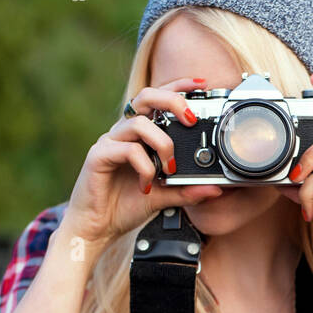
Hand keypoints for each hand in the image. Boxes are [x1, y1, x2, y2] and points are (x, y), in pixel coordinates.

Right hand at [62, 77, 222, 254]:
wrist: (98, 227)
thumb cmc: (125, 205)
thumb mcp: (164, 197)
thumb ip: (186, 190)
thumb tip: (215, 189)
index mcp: (140, 135)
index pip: (158, 100)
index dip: (177, 87)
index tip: (201, 84)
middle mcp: (125, 132)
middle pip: (146, 96)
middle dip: (172, 100)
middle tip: (191, 119)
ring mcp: (110, 142)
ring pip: (139, 123)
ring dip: (163, 144)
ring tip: (169, 169)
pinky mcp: (99, 156)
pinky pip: (127, 149)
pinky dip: (144, 166)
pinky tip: (147, 185)